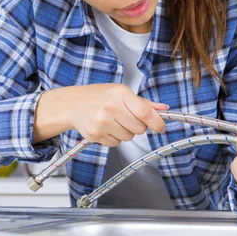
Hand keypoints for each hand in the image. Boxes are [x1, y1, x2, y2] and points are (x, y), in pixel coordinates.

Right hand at [34, 83, 167, 145]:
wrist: (72, 104)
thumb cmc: (99, 96)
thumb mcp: (121, 92)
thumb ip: (143, 103)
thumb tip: (163, 109)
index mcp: (120, 94)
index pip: (144, 112)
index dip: (156, 122)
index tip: (160, 127)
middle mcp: (110, 108)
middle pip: (139, 129)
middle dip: (138, 126)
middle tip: (128, 118)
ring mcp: (101, 122)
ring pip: (128, 137)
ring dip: (126, 132)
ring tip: (114, 121)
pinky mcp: (95, 135)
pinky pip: (116, 143)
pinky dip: (114, 137)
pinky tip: (106, 127)